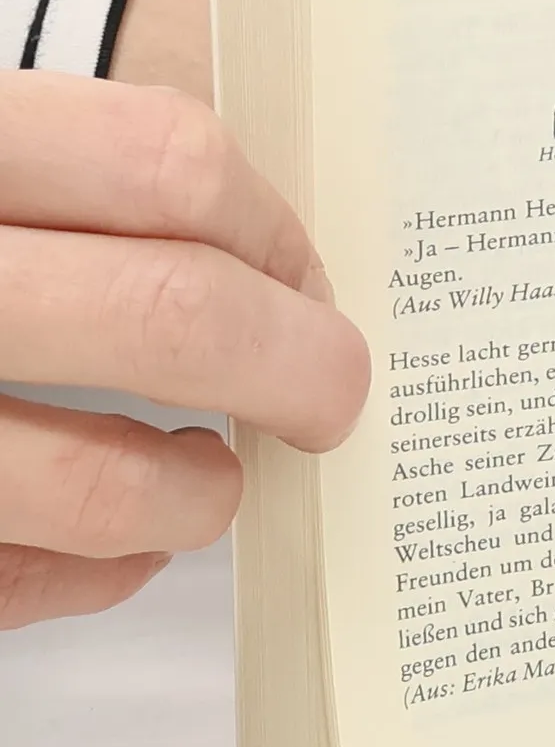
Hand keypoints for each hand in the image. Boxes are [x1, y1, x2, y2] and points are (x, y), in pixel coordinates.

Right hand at [0, 71, 369, 628]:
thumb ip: (83, 183)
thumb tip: (273, 279)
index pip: (170, 165)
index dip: (276, 234)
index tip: (307, 284)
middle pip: (173, 314)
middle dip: (297, 368)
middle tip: (330, 396)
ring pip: (100, 485)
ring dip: (195, 497)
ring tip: (208, 483)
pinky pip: (7, 582)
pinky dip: (86, 574)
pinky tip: (111, 550)